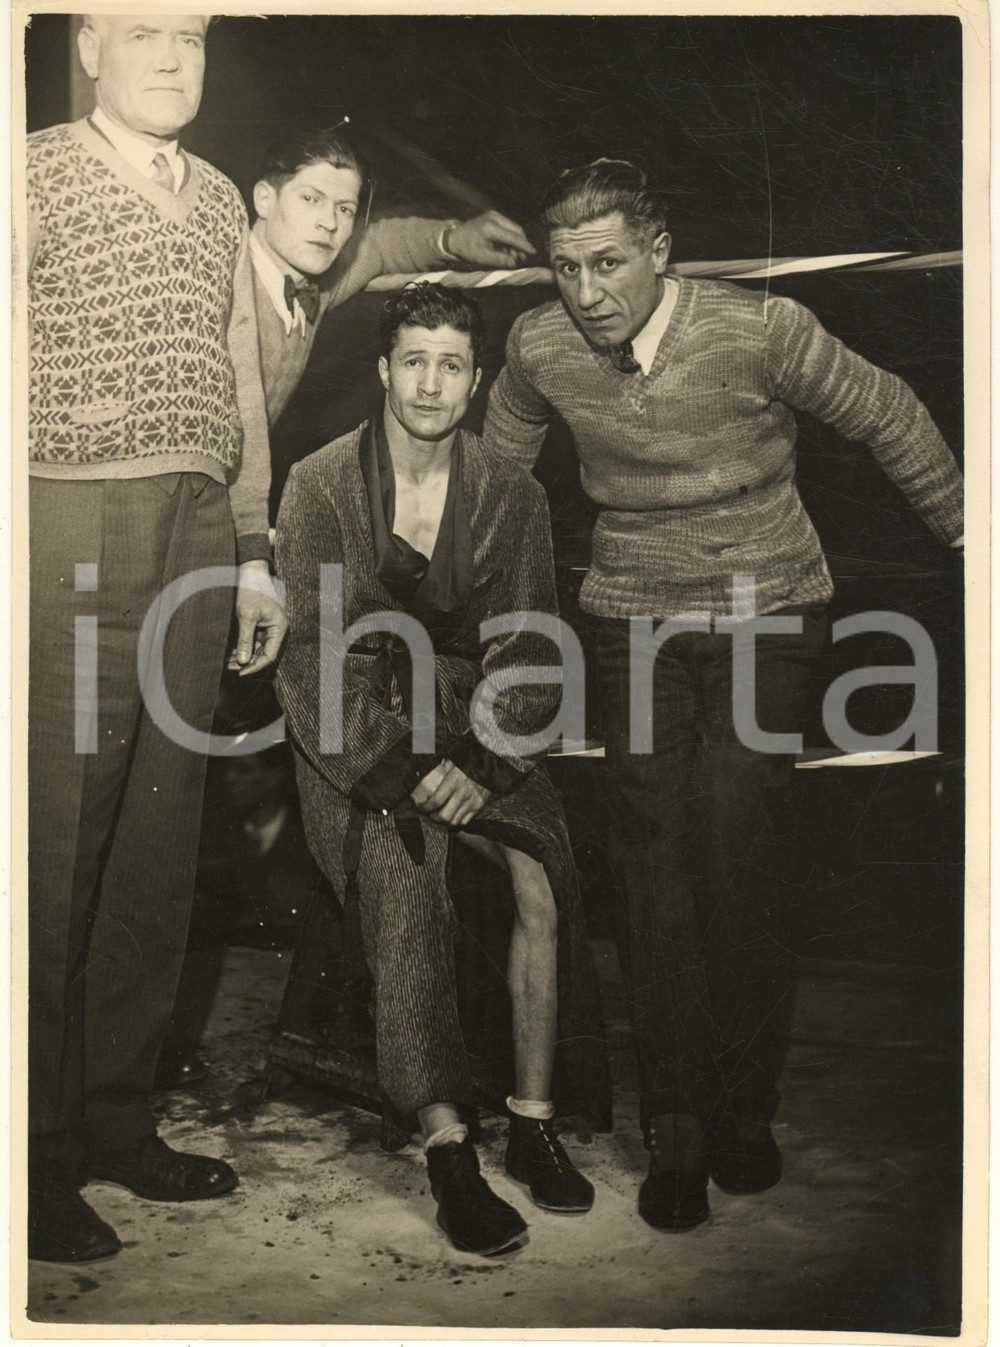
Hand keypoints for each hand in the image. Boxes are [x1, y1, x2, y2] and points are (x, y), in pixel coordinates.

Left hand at [228, 561, 286, 675]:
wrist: (250, 572)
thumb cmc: (251, 590)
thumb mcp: (246, 616)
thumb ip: (245, 640)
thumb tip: (243, 662)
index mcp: (279, 627)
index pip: (269, 655)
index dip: (255, 666)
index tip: (240, 672)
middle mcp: (276, 630)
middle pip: (263, 654)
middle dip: (247, 662)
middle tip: (229, 667)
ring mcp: (268, 628)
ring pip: (257, 649)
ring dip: (243, 656)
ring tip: (227, 661)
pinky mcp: (260, 625)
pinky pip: (253, 641)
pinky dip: (243, 647)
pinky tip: (231, 652)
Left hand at [411, 758, 491, 827]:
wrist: (490, 763)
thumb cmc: (469, 761)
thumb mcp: (452, 761)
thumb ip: (440, 769)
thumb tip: (425, 771)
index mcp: (454, 781)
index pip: (435, 801)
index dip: (425, 808)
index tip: (420, 808)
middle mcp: (462, 794)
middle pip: (444, 816)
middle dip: (434, 818)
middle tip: (430, 814)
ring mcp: (472, 802)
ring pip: (454, 822)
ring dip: (445, 821)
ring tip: (441, 815)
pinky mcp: (479, 806)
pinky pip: (465, 821)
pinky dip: (457, 821)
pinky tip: (453, 815)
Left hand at [446, 210, 534, 268]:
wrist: (454, 238)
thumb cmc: (466, 248)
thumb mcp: (482, 257)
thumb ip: (500, 260)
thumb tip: (514, 263)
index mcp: (490, 227)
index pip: (513, 236)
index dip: (525, 245)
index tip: (534, 253)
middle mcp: (494, 217)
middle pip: (516, 230)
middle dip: (521, 244)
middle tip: (522, 258)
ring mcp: (494, 215)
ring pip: (513, 229)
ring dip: (515, 243)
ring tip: (513, 256)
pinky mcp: (494, 217)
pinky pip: (507, 228)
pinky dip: (510, 239)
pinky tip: (507, 250)